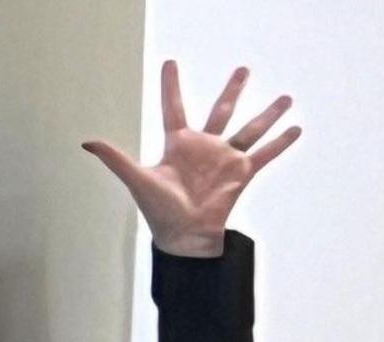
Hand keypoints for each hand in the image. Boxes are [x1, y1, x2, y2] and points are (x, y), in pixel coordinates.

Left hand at [86, 61, 299, 258]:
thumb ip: (116, 158)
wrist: (183, 236)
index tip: (170, 63)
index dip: (171, 87)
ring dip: (268, 114)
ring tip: (286, 97)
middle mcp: (204, 147)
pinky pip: (265, 154)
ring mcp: (224, 159)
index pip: (174, 108)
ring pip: (250, 128)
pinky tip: (297, 129)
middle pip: (221, 111)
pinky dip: (281, 143)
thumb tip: (87, 141)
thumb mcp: (138, 179)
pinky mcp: (241, 173)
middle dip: (232, 90)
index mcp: (178, 145)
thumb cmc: (159, 210)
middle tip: (243, 69)